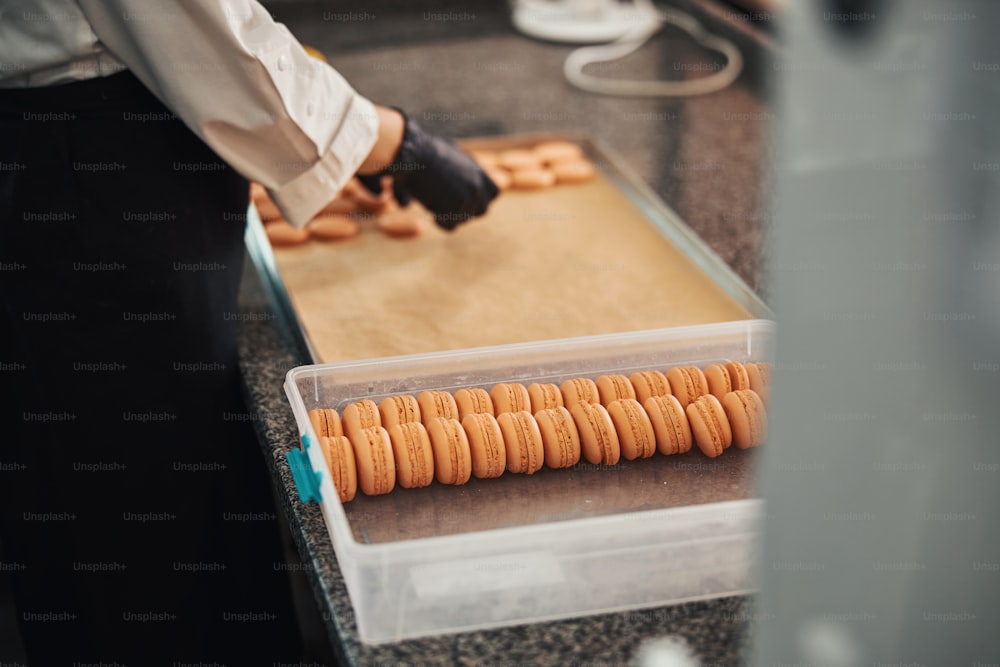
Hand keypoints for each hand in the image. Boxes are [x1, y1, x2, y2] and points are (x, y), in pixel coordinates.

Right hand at [358, 111, 498, 229]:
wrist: (412, 152)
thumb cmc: (421, 151)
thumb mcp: (447, 157)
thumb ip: (455, 172)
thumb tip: (447, 185)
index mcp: (477, 170)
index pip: (494, 193)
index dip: (480, 198)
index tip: (463, 198)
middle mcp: (477, 185)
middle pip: (481, 210)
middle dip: (467, 211)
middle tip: (447, 205)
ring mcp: (467, 198)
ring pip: (464, 219)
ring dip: (450, 215)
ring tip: (434, 201)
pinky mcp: (454, 208)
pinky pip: (450, 226)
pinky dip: (441, 222)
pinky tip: (432, 211)